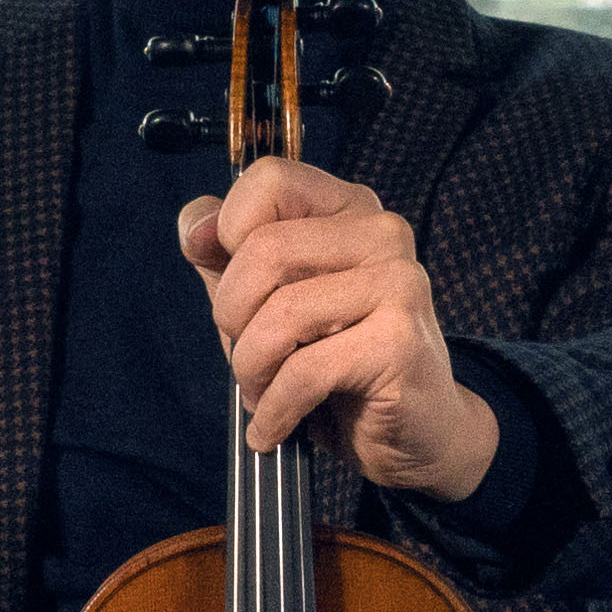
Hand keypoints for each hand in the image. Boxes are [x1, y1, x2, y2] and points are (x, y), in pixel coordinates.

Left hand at [180, 159, 499, 500]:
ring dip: (251, 369)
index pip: (270, 180)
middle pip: (264, 249)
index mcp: (350, 209)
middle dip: (232, 316)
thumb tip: (195, 226)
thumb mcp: (265, 302)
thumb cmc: (335, 361)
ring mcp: (398, 284)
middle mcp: (382, 234)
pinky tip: (272, 426)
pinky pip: (304, 371)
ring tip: (261, 392)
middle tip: (246, 356)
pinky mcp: (399, 342)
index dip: (226, 232)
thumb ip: (225, 256)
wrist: (417, 430)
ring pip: (280, 314)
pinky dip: (273, 409)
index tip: (227, 282)